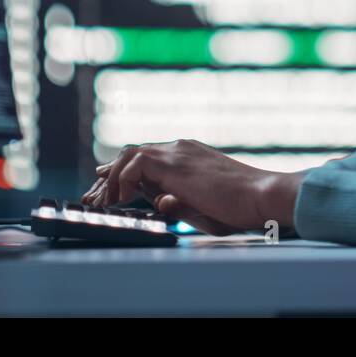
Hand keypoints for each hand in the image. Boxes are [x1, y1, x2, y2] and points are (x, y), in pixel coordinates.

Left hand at [81, 139, 304, 235]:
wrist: (261, 196)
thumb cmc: (239, 207)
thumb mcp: (201, 206)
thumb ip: (177, 201)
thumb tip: (158, 201)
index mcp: (187, 157)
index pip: (144, 161)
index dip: (121, 176)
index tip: (105, 191)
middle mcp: (180, 149)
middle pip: (131, 155)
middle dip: (109, 177)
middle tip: (94, 198)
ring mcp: (177, 152)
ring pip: (129, 154)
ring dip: (112, 179)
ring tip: (105, 202)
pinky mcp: (175, 162)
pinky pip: (134, 163)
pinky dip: (122, 180)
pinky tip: (121, 199)